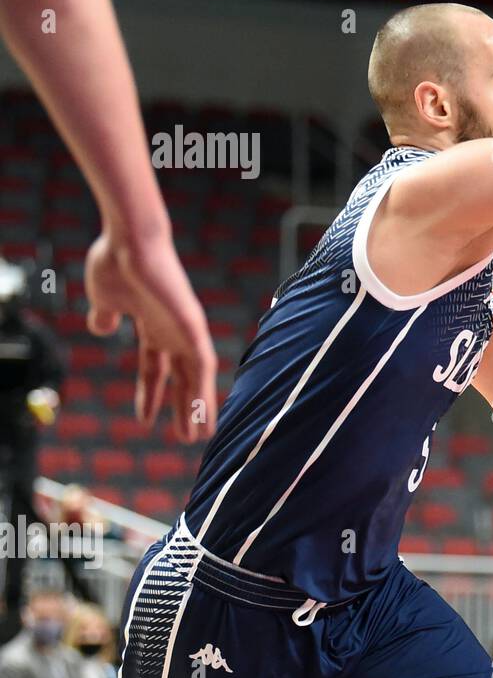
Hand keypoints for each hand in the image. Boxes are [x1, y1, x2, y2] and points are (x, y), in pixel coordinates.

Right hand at [84, 232, 217, 441]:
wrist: (127, 240)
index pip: (155, 369)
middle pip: (181, 378)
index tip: (145, 421)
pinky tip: (204, 411)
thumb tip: (102, 326)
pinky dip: (204, 389)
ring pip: (196, 376)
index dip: (151, 395)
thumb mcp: (105, 298)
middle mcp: (172, 331)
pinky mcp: (192, 325)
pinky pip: (202, 363)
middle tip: (186, 438)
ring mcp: (185, 329)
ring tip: (199, 435)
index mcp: (152, 327)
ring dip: (197, 406)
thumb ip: (107, 314)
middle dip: (182, 407)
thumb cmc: (116, 261)